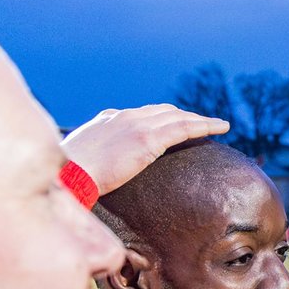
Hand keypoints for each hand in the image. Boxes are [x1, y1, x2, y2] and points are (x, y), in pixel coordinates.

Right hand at [60, 104, 229, 194]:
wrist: (67, 175)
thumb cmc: (69, 177)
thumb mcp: (81, 160)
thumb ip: (96, 158)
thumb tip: (98, 171)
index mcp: (107, 119)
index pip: (141, 113)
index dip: (161, 117)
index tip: (174, 124)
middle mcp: (124, 116)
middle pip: (163, 111)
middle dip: (183, 116)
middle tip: (202, 124)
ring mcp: (136, 124)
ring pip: (177, 117)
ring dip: (199, 119)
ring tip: (218, 125)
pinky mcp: (147, 138)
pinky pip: (184, 128)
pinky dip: (205, 125)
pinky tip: (221, 127)